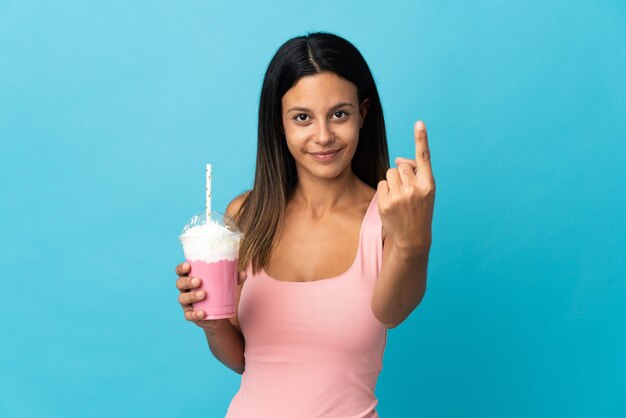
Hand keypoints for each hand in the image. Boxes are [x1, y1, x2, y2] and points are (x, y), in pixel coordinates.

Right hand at [175, 262, 247, 332]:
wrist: (219, 315)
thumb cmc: (219, 293)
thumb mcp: (227, 284)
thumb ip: (234, 278)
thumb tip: (243, 273)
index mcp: (190, 278)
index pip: (180, 271)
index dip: (181, 268)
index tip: (188, 266)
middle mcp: (185, 290)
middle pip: (180, 283)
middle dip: (187, 281)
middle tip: (199, 281)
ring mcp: (186, 303)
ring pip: (183, 298)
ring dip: (192, 296)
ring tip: (203, 294)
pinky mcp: (190, 315)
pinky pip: (189, 315)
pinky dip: (195, 314)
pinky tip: (203, 312)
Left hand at [377, 120, 435, 254]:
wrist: (413, 237)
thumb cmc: (419, 209)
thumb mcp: (424, 191)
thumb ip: (415, 172)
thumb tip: (398, 159)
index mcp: (428, 184)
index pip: (424, 157)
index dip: (421, 138)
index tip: (419, 122)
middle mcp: (415, 189)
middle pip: (400, 166)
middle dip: (402, 175)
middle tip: (407, 192)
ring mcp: (400, 196)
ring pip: (389, 173)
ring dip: (393, 182)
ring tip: (400, 198)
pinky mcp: (386, 203)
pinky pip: (382, 184)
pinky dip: (385, 191)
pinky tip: (392, 203)